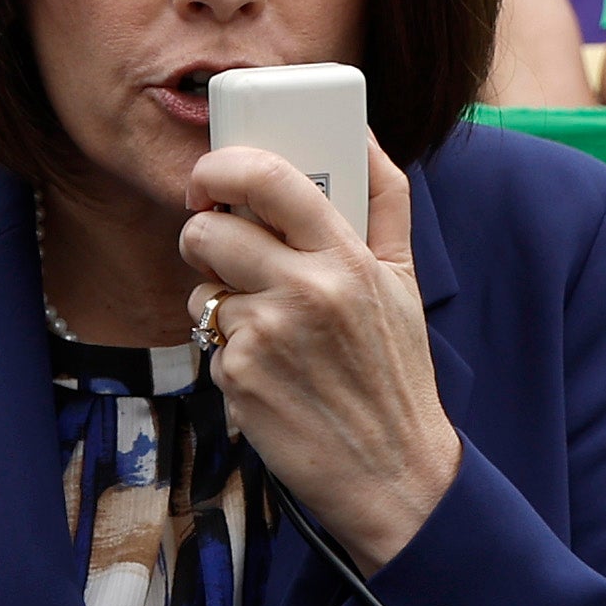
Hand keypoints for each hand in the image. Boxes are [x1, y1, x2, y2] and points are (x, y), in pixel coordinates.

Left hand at [178, 139, 456, 571]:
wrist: (394, 473)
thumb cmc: (393, 371)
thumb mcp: (404, 280)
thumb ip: (384, 201)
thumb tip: (361, 132)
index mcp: (348, 256)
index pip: (267, 177)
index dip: (221, 166)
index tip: (209, 178)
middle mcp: (307, 289)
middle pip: (208, 230)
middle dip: (203, 237)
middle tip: (223, 253)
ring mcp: (267, 335)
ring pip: (202, 289)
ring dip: (218, 302)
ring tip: (266, 328)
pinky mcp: (239, 377)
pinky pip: (207, 340)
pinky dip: (227, 353)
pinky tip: (269, 374)